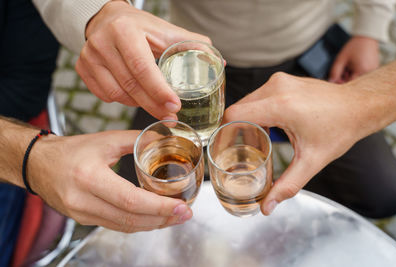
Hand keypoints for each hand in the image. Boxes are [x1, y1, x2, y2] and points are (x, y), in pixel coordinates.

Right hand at [28, 130, 192, 232]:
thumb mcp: (104, 140)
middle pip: (130, 218)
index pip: (130, 200)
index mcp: (89, 177)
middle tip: (185, 213)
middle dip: (162, 219)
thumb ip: (136, 139)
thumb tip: (165, 138)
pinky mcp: (83, 220)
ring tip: (175, 217)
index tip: (181, 206)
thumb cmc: (71, 150)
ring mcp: (82, 214)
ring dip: (153, 224)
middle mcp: (83, 200)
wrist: (38, 165)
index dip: (158, 206)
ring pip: (125, 226)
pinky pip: (116, 225)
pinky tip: (153, 218)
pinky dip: (138, 224)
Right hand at [76, 0, 210, 119]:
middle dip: (153, 105)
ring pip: (117, 94)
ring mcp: (89, 57)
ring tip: (153, 103)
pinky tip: (134, 96)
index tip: (175, 106)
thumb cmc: (139, 27)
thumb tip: (221, 62)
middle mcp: (102, 43)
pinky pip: (105, 95)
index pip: (143, 68)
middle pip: (131, 85)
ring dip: (138, 104)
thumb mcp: (164, 30)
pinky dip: (122, 100)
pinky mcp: (82, 68)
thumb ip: (190, 44)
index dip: (160, 91)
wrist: (106, 19)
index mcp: (125, 31)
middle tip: (170, 117)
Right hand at [224, 72, 383, 214]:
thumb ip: (287, 185)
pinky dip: (256, 111)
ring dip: (245, 120)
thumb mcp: (313, 160)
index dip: (224, 132)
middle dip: (234, 129)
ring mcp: (280, 81)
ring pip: (247, 101)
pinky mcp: (283, 80)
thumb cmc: (339, 129)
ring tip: (252, 140)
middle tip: (237, 150)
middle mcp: (277, 88)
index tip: (224, 147)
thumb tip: (267, 206)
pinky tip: (265, 127)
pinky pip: (258, 96)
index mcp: (281, 105)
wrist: (359, 105)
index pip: (234, 114)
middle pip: (238, 108)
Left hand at [329, 36, 379, 82]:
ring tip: (350, 65)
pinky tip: (356, 64)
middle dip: (346, 77)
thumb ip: (335, 71)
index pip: (349, 83)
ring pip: (358, 77)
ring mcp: (373, 70)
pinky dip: (358, 71)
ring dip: (352, 74)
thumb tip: (331, 81)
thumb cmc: (354, 46)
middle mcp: (369, 72)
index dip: (341, 81)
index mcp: (361, 70)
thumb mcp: (341, 59)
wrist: (366, 37)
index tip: (337, 77)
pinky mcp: (375, 68)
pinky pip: (363, 74)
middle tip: (344, 68)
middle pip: (354, 81)